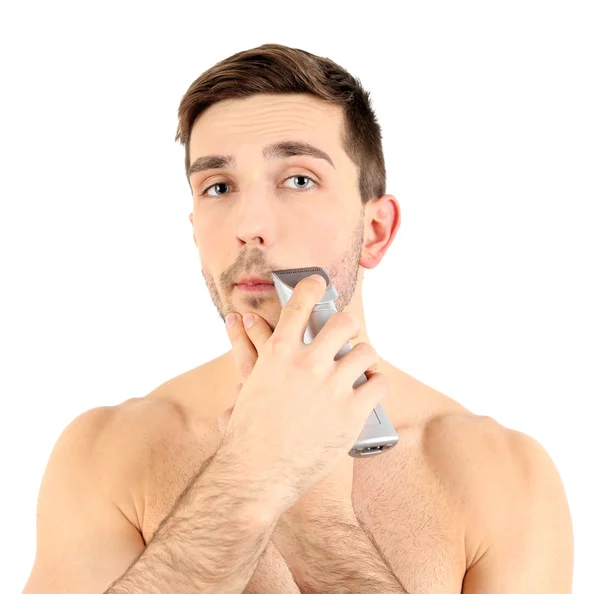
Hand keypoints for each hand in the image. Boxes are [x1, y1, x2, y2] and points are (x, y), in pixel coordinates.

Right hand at [217, 275, 387, 521]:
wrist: (256, 474)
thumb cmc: (247, 434)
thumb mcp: (248, 389)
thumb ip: (252, 363)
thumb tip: (238, 342)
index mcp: (278, 353)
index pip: (300, 305)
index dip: (312, 288)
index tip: (319, 282)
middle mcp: (307, 363)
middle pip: (343, 322)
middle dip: (348, 324)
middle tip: (347, 332)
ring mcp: (332, 386)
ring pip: (365, 351)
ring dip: (364, 356)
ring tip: (362, 365)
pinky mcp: (351, 412)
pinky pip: (378, 384)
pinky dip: (377, 383)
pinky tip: (371, 387)